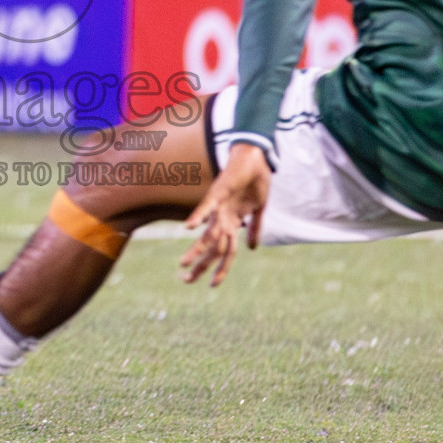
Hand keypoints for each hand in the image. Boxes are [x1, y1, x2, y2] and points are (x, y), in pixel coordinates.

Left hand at [180, 143, 269, 286]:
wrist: (256, 158)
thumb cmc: (256, 181)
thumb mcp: (259, 209)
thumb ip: (254, 228)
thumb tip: (252, 249)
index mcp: (232, 223)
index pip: (226, 252)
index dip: (220, 269)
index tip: (212, 285)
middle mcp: (223, 218)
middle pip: (213, 247)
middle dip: (201, 265)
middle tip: (186, 281)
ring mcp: (220, 207)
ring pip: (208, 233)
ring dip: (197, 249)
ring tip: (183, 264)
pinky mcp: (219, 192)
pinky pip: (207, 207)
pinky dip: (198, 216)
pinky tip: (188, 227)